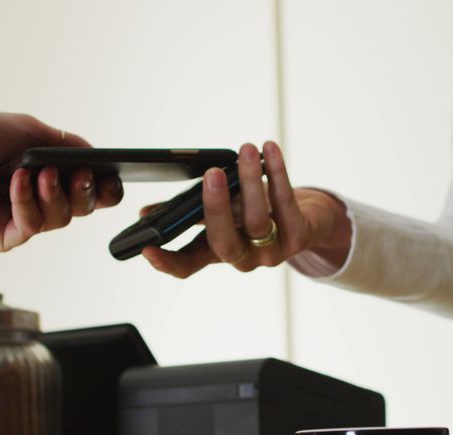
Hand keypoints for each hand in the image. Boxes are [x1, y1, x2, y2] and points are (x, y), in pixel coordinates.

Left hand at [0, 110, 122, 250]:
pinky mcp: (2, 235)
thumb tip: (95, 155)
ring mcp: (20, 218)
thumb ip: (63, 142)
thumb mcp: (24, 130)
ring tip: (39, 173)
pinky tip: (15, 183)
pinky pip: (31, 227)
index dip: (103, 185)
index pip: (87, 187)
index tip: (110, 176)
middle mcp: (35, 197)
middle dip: (86, 191)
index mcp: (44, 172)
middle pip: (82, 206)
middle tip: (79, 174)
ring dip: (54, 194)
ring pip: (61, 218)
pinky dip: (27, 203)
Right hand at [141, 141, 350, 277]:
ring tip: (246, 150)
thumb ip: (189, 212)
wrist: (305, 222)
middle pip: (224, 242)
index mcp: (216, 252)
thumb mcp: (221, 214)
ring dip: (250, 181)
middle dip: (216, 208)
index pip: (187, 266)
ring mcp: (271, 252)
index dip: (167, 262)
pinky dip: (278, 173)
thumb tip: (147, 213)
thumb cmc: (252, 213)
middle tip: (211, 175)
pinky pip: (286, 204)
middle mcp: (242, 258)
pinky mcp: (298, 237)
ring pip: (258, 221)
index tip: (148, 249)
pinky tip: (269, 149)